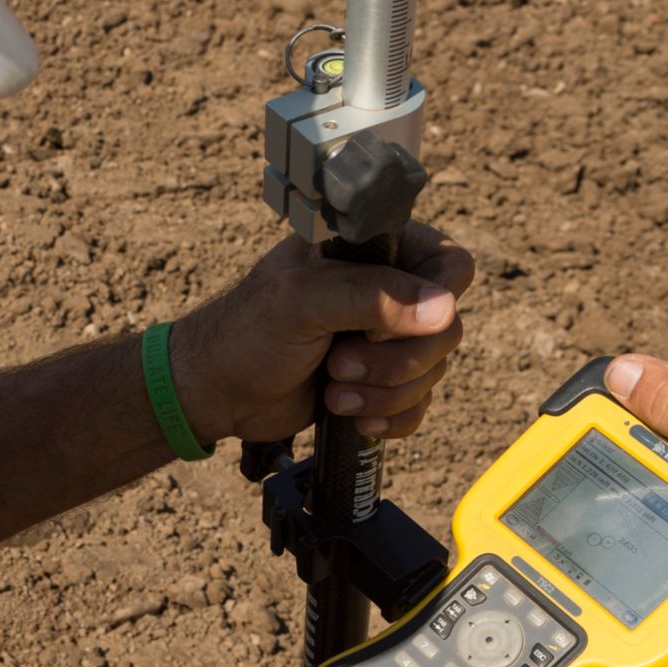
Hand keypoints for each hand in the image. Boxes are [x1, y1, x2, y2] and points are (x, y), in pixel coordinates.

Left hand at [165, 225, 472, 444]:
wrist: (217, 392)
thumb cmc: (245, 334)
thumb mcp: (301, 303)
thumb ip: (371, 298)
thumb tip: (442, 309)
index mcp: (373, 250)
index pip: (449, 264)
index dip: (435, 300)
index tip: (389, 326)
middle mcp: (388, 289)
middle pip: (447, 328)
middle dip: (395, 360)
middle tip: (339, 363)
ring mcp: (387, 338)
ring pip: (433, 370)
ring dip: (385, 392)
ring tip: (332, 390)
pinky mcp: (382, 381)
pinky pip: (419, 403)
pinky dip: (393, 417)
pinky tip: (353, 417)